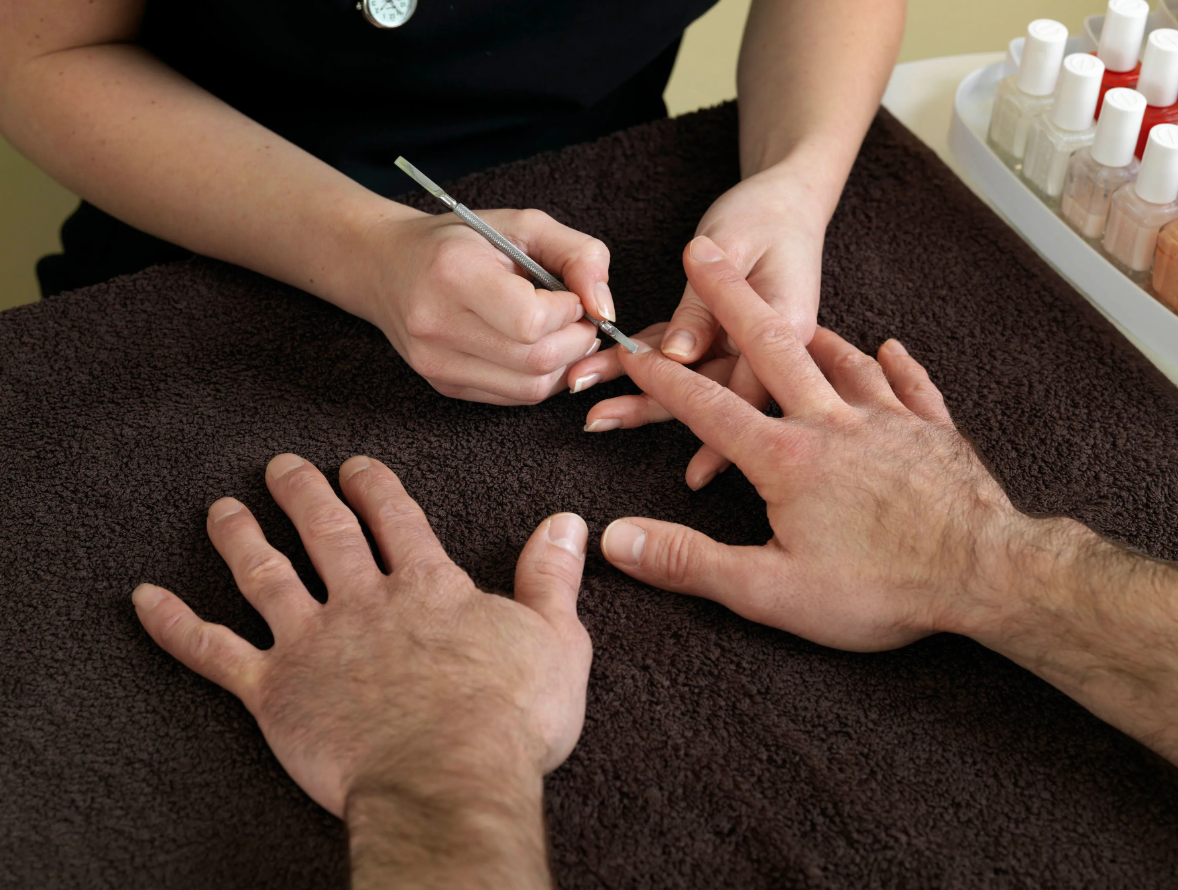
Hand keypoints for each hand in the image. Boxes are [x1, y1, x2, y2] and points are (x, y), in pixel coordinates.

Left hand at [132, 454, 591, 884]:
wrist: (451, 780)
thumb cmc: (510, 719)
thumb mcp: (556, 640)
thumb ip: (553, 577)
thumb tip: (569, 522)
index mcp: (427, 587)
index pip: (397, 518)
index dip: (376, 487)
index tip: (356, 465)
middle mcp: (363, 600)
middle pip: (326, 530)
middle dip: (303, 492)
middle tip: (281, 465)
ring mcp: (313, 642)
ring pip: (266, 574)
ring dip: (240, 536)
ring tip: (221, 508)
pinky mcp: (275, 691)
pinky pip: (213, 652)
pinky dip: (175, 625)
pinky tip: (144, 599)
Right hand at [361, 207, 613, 404]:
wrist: (387, 266)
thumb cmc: (461, 241)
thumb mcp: (523, 225)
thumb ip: (578, 255)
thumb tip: (605, 307)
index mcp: (453, 273)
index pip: (532, 321)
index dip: (567, 311)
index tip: (568, 295)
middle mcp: (436, 325)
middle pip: (537, 360)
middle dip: (576, 340)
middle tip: (576, 317)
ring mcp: (436, 364)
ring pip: (530, 388)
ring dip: (563, 364)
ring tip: (558, 332)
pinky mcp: (445, 386)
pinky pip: (514, 398)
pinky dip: (540, 378)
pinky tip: (536, 349)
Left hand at [567, 165, 824, 486]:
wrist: (788, 196)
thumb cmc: (766, 215)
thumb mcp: (732, 247)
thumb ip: (705, 306)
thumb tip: (678, 358)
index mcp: (788, 331)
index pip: (753, 392)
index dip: (723, 434)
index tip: (693, 472)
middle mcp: (770, 351)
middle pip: (711, 394)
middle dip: (650, 407)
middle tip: (595, 419)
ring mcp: (744, 348)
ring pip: (689, 380)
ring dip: (637, 388)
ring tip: (585, 398)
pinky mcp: (722, 338)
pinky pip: (679, 357)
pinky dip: (642, 360)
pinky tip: (600, 369)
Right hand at [596, 236, 1021, 650]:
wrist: (989, 574)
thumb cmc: (879, 590)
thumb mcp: (769, 590)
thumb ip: (687, 560)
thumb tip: (614, 540)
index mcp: (787, 458)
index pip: (708, 409)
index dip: (664, 381)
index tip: (633, 353)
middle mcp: (834, 424)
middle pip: (771, 348)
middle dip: (730, 299)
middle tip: (703, 255)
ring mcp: (890, 422)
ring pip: (844, 359)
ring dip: (811, 333)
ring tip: (792, 314)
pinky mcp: (936, 434)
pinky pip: (913, 385)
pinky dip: (899, 364)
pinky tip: (893, 348)